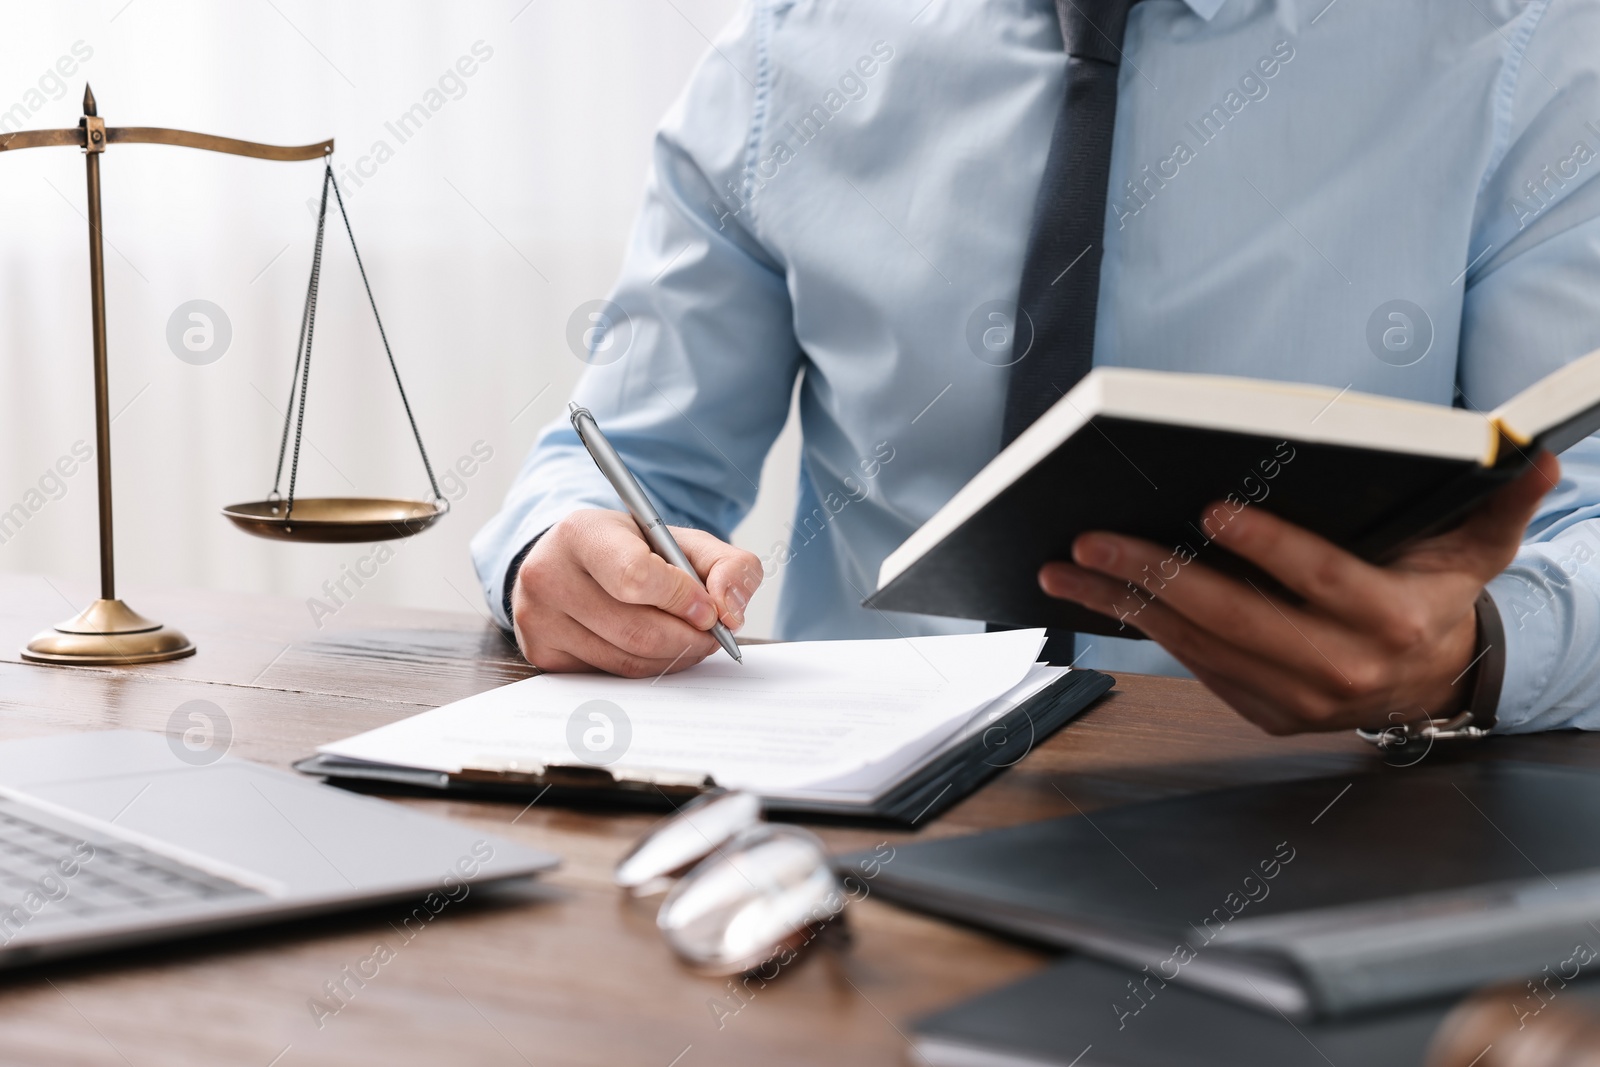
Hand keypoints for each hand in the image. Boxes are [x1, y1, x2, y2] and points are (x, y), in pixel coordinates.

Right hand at [511, 509, 762, 677]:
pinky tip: (657, 649)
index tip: (710, 610)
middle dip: (688, 638)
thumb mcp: (681, 541)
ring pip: (626, 660)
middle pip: (635, 630)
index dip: (682, 599)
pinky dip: (646, 669)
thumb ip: (726, 565)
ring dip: (673, 657)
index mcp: (582, 533)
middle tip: (712, 635)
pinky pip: (610, 676)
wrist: (575, 561)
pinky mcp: (542, 653)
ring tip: (690, 639)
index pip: (635, 576)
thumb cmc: (631, 550)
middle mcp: (548, 574)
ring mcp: (538, 618)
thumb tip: (730, 612)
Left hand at [1038, 452, 1559, 733]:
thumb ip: (1499, 503)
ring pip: (1199, 647)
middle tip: (1092, 540)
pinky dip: (1143, 631)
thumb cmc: (1438, 598)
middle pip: (1236, 619)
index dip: (1264, 545)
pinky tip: (1100, 598)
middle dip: (1156, 577)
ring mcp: (1298, 700)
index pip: (1320, 579)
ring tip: (1068, 569)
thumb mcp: (1477, 552)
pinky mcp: (1264, 713)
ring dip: (1126, 607)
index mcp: (1392, 621)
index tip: (1207, 510)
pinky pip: (1194, 666)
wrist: (1433, 685)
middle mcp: (1342, 669)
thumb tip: (1534, 455)